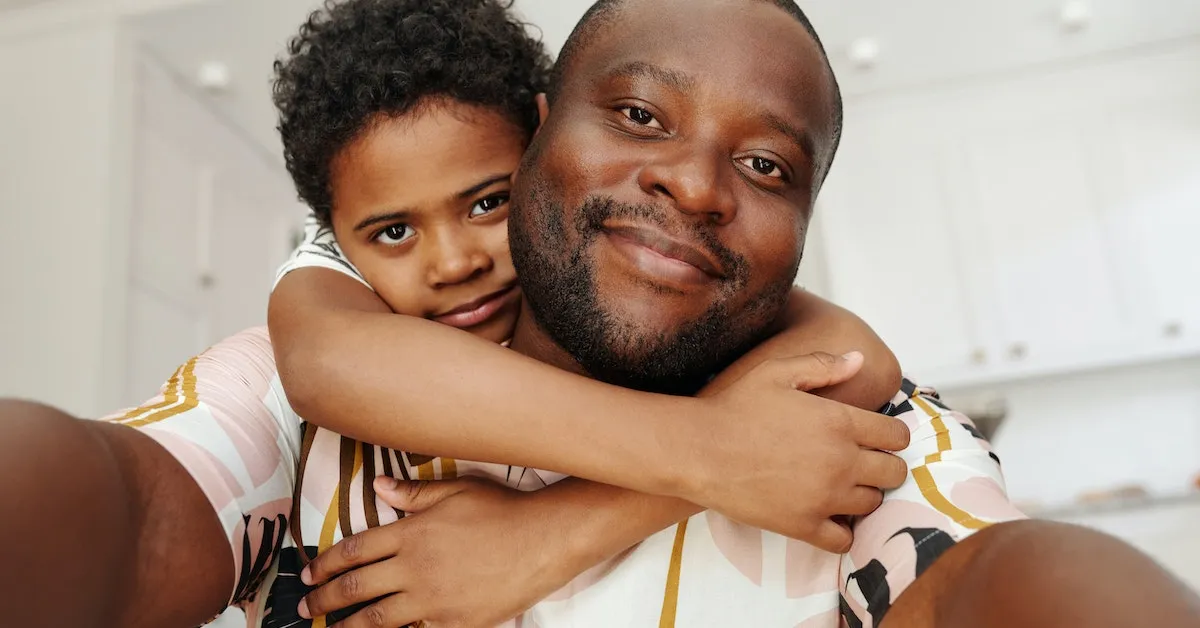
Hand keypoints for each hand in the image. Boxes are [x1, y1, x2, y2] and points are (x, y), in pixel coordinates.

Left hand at [298, 477, 567, 627]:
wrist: (542, 541)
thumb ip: (413, 494)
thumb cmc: (502, 511)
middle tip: (307, 605)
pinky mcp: (454, 622)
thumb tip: (379, 486)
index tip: (309, 572)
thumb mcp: (455, 491)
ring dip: (348, 625)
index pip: (354, 550)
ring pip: (376, 619)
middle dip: (324, 598)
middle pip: (356, 587)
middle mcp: (414, 568)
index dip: (326, 563)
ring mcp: (432, 600)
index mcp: (411, 534)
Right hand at [680, 351, 910, 551]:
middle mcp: (840, 461)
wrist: (698, 450)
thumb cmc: (735, 407)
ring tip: (842, 486)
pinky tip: (828, 516)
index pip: (897, 435)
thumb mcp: (776, 372)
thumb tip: (860, 358)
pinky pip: (844, 540)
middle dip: (885, 465)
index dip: (891, 434)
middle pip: (894, 472)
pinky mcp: (803, 525)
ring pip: (873, 504)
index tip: (877, 436)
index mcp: (839, 422)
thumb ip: (823, 365)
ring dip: (863, 494)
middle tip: (863, 462)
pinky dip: (842, 531)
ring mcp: (824, 497)